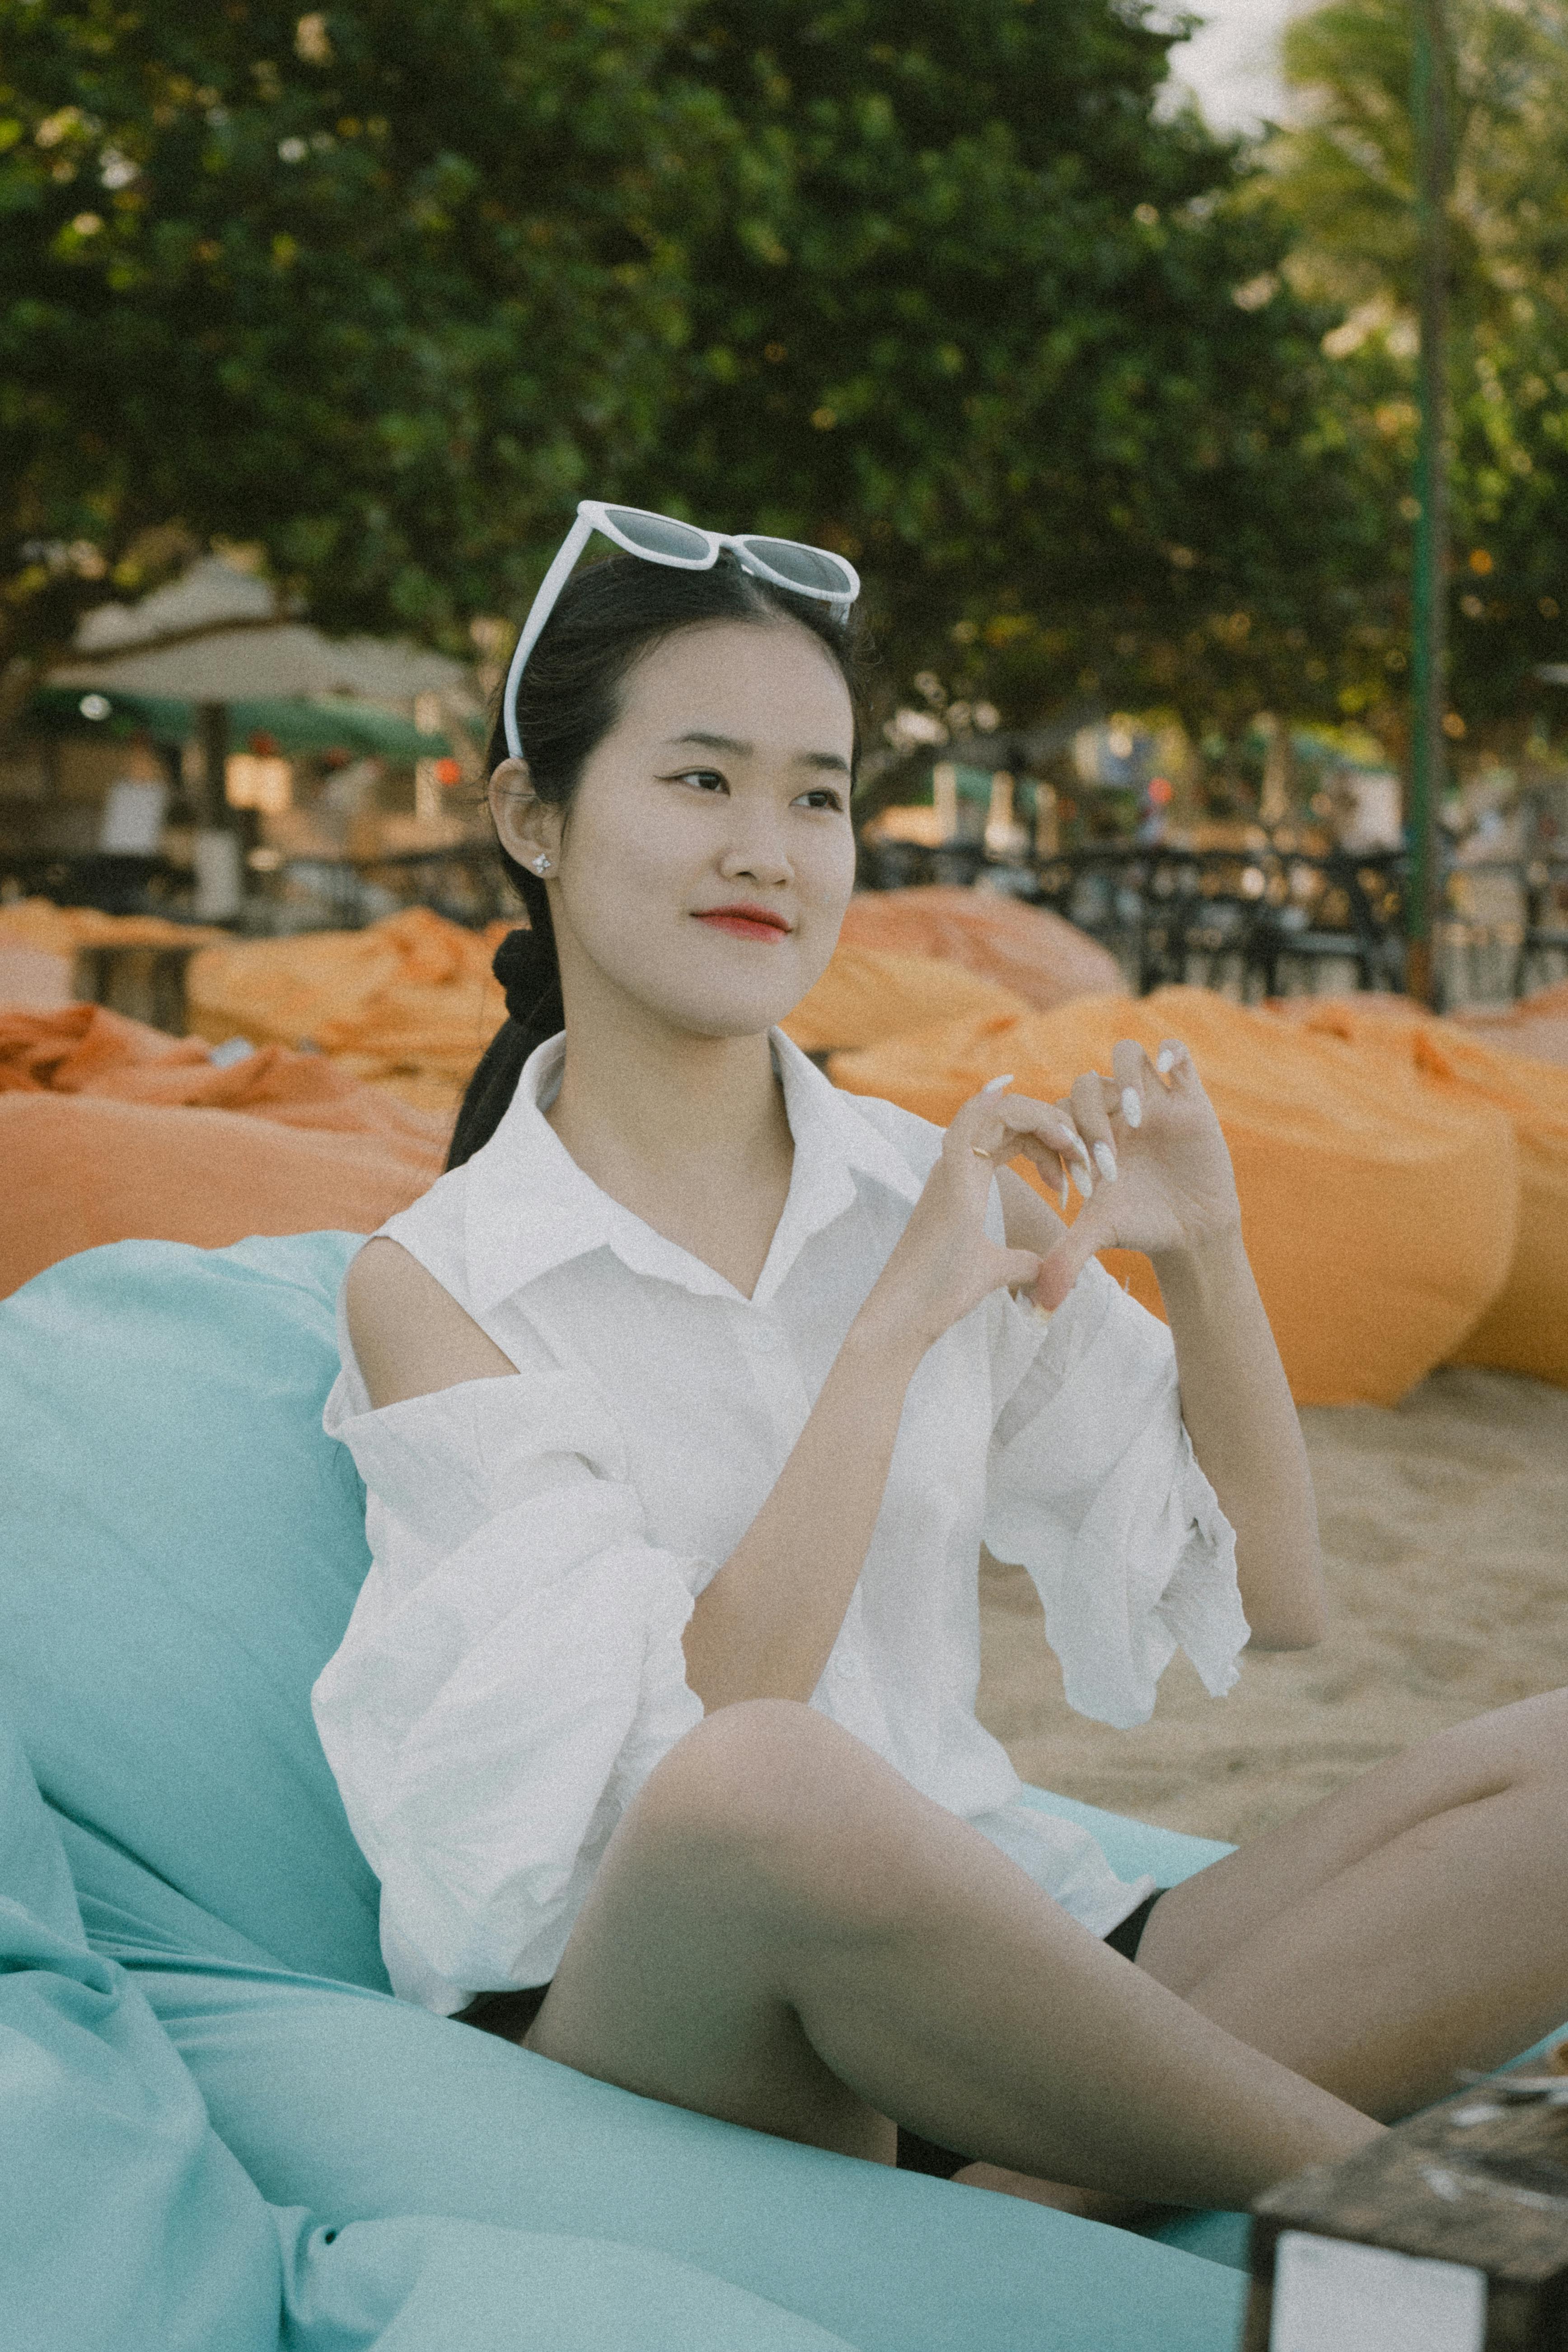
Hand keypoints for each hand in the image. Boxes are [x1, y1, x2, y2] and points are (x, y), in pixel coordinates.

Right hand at [860, 1080, 1084, 1358]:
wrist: (908, 1312)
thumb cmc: (941, 1293)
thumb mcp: (994, 1269)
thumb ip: (1019, 1262)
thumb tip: (1041, 1268)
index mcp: (964, 1178)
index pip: (1010, 1135)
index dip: (1047, 1145)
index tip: (1071, 1182)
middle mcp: (956, 1163)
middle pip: (1009, 1115)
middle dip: (1054, 1127)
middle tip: (1084, 1158)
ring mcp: (952, 1164)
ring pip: (1001, 1109)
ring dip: (1045, 1119)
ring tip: (1075, 1145)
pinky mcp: (953, 1173)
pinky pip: (986, 1119)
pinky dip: (1019, 1111)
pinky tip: (1045, 1119)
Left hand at [1028, 1039, 1241, 1310]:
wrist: (1191, 1230)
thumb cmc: (1139, 1226)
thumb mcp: (1100, 1234)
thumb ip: (1067, 1256)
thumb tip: (1038, 1303)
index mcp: (1085, 1133)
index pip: (1057, 1110)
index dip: (1059, 1136)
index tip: (1079, 1181)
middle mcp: (1114, 1111)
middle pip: (1086, 1084)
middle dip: (1090, 1120)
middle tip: (1107, 1164)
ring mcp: (1152, 1100)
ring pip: (1126, 1057)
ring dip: (1125, 1083)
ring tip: (1135, 1122)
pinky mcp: (1190, 1098)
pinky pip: (1177, 1052)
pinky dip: (1170, 1052)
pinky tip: (1168, 1074)